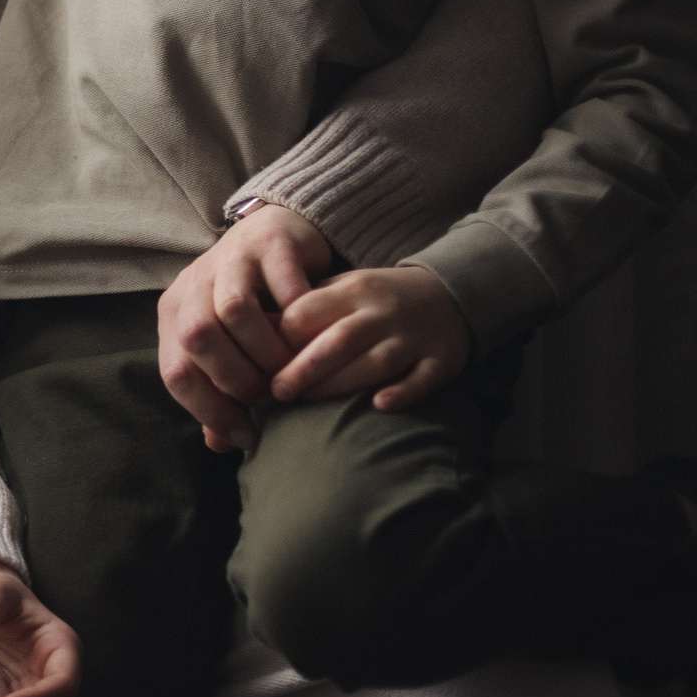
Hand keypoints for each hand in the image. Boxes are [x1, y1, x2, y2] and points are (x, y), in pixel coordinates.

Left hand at [158, 203, 333, 452]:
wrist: (277, 233)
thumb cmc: (253, 304)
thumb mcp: (229, 344)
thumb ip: (221, 389)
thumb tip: (218, 443)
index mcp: (176, 313)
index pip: (176, 371)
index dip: (209, 410)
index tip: (247, 435)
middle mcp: (195, 283)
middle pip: (197, 337)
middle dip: (235, 379)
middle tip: (270, 398)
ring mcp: (231, 259)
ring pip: (233, 310)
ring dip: (264, 351)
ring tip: (289, 371)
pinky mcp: (270, 242)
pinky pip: (282, 285)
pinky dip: (298, 318)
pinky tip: (314, 338)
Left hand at [272, 264, 470, 410]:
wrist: (447, 293)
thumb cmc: (373, 302)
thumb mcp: (338, 292)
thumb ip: (302, 312)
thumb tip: (249, 341)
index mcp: (349, 291)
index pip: (306, 313)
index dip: (279, 341)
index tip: (257, 365)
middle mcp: (380, 312)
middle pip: (338, 340)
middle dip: (303, 369)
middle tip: (276, 394)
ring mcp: (412, 336)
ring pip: (375, 362)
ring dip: (340, 384)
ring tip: (308, 403)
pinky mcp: (440, 360)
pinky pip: (422, 378)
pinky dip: (403, 392)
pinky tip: (380, 405)